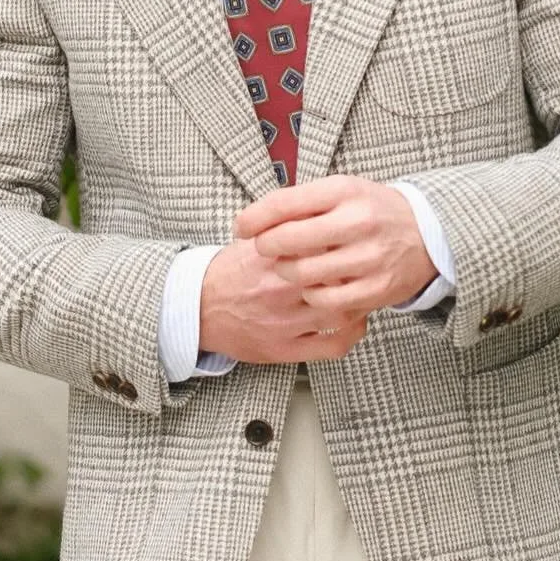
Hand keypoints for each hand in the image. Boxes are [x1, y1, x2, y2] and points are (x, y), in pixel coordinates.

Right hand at [198, 236, 369, 364]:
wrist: (198, 309)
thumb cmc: (231, 272)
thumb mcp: (255, 240)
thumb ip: (287, 227)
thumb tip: (324, 211)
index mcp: (272, 256)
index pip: (322, 244)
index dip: (343, 241)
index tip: (351, 238)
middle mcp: (279, 289)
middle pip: (336, 276)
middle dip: (354, 270)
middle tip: (361, 264)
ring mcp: (284, 322)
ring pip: (341, 311)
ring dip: (357, 300)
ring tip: (358, 290)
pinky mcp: (286, 349)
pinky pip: (333, 345)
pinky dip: (352, 333)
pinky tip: (354, 321)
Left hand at [233, 175, 437, 316]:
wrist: (428, 233)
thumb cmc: (372, 211)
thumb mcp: (341, 192)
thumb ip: (302, 203)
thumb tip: (255, 220)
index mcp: (344, 191)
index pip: (284, 203)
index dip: (254, 218)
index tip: (241, 227)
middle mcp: (357, 222)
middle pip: (288, 240)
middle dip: (266, 246)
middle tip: (264, 249)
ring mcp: (368, 257)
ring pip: (303, 273)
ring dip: (286, 272)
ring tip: (289, 268)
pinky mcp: (376, 288)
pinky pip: (326, 301)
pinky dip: (312, 296)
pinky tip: (313, 287)